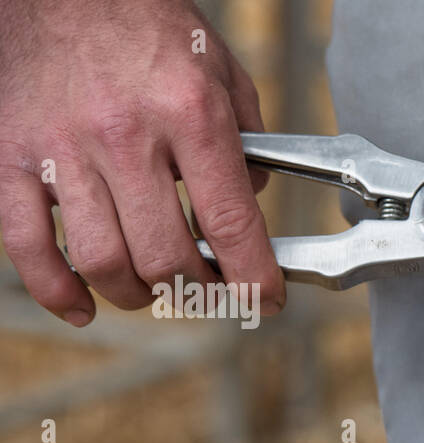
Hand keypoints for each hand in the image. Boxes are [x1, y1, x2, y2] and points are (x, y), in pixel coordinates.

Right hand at [0, 0, 283, 325]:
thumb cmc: (143, 23)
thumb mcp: (219, 68)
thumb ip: (247, 139)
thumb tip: (252, 205)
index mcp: (187, 113)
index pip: (230, 223)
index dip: (255, 278)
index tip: (267, 298)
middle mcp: (124, 135)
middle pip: (167, 257)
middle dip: (198, 292)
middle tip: (209, 292)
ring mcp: (60, 148)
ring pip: (103, 261)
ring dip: (136, 294)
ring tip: (154, 289)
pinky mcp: (9, 155)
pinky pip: (27, 245)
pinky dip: (56, 289)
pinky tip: (83, 304)